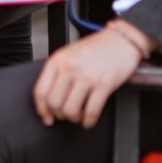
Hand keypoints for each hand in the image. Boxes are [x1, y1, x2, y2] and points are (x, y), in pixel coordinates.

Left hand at [32, 23, 154, 129]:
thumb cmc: (96, 48)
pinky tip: (89, 120)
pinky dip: (89, 121)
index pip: (41, 91)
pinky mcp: (104, 85)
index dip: (42, 109)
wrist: (121, 40)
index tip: (46, 116)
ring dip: (74, 119)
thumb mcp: (69, 54)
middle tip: (64, 116)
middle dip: (59, 115)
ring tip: (78, 116)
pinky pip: (91, 111)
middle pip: (54, 103)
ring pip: (71, 110)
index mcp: (58, 60)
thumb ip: (57, 72)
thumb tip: (49, 98)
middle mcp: (70, 68)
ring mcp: (87, 76)